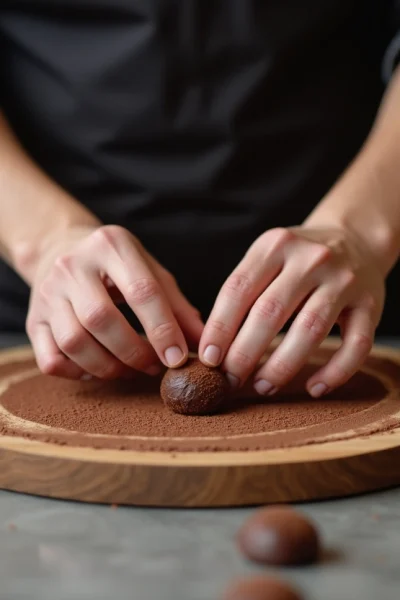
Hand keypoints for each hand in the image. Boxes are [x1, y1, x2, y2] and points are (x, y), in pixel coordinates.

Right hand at [27, 225, 202, 378]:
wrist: (61, 251)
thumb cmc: (117, 267)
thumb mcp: (151, 271)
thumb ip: (178, 306)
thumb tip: (205, 345)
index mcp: (111, 245)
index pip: (141, 290)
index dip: (162, 329)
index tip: (179, 359)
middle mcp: (72, 265)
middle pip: (101, 319)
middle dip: (134, 351)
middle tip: (155, 367)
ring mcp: (48, 293)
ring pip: (74, 342)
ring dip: (109, 367)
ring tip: (131, 370)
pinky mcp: (33, 321)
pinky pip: (50, 359)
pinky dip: (78, 373)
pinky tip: (99, 369)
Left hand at [199, 226, 384, 396]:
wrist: (356, 239)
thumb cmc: (298, 260)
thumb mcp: (268, 256)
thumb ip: (244, 292)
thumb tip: (213, 347)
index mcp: (276, 245)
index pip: (239, 289)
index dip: (220, 327)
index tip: (208, 359)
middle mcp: (311, 259)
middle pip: (270, 312)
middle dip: (245, 353)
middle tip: (230, 379)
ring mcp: (344, 280)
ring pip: (311, 329)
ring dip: (282, 365)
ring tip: (263, 386)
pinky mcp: (370, 303)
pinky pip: (356, 345)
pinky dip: (335, 372)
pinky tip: (314, 389)